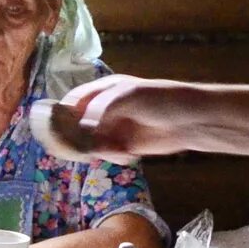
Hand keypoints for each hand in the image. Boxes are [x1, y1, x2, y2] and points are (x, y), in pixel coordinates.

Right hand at [57, 77, 197, 158]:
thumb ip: (101, 110)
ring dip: (100, 150)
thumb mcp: (127, 97)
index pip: (72, 102)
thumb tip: (82, 129)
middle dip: (81, 139)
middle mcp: (104, 110)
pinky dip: (115, 157)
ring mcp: (113, 128)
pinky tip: (129, 154)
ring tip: (118, 149)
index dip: (62, 115)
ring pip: (92, 144)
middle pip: (78, 126)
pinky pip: (108, 154)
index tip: (59, 132)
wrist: (189, 120)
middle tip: (90, 147)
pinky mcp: (124, 145)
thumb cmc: (159, 99)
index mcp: (102, 90)